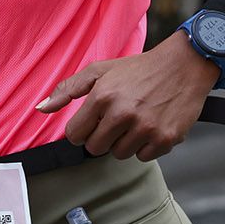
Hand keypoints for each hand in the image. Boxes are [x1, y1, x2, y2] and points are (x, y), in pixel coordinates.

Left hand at [35, 33, 219, 160]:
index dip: (82, 129)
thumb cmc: (138, 69)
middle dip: (102, 136)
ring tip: (136, 119)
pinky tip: (152, 125)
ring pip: (120, 154)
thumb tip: (40, 109)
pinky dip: (146, 146)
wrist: (184, 66)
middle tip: (117, 119)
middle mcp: (122, 113)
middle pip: (95, 148)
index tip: (93, 121)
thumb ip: (67, 89)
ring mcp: (145, 128)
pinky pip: (143, 157)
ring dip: (124, 141)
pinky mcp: (166, 139)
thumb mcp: (100, 71)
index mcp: (102, 96)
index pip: (75, 135)